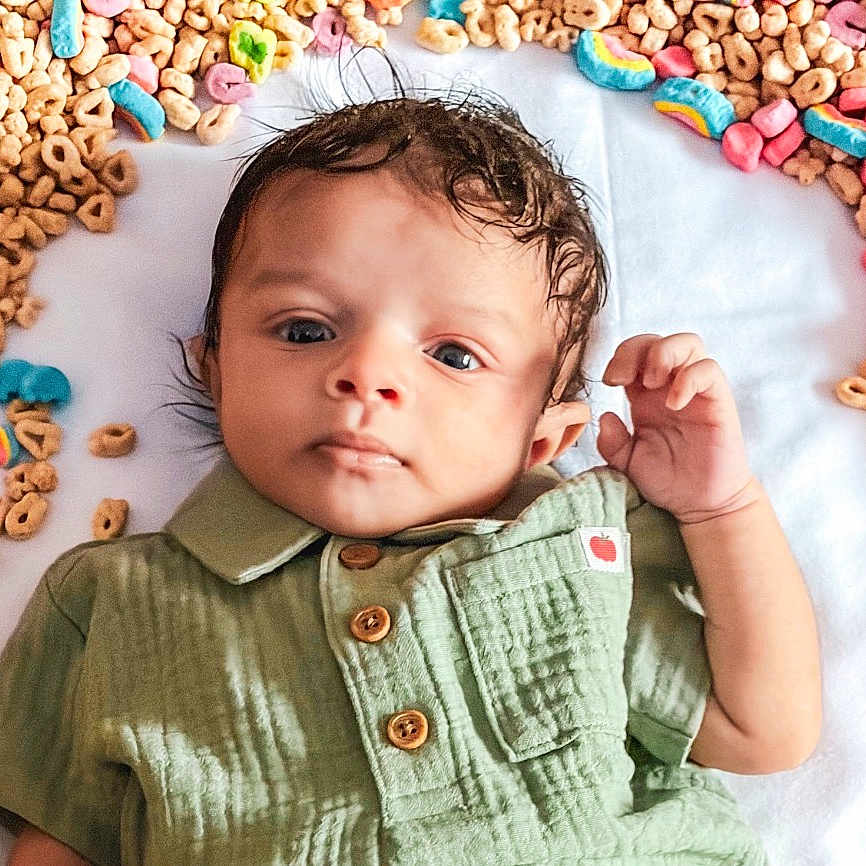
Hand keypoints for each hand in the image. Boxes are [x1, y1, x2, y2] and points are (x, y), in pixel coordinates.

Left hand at [597, 333, 759, 523]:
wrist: (700, 504)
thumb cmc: (666, 479)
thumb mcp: (627, 463)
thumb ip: (612, 442)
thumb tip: (604, 416)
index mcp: (644, 395)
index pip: (633, 354)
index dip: (619, 358)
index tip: (608, 382)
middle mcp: (670, 386)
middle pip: (657, 340)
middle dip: (634, 350)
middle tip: (621, 379)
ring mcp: (696, 391)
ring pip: (688, 343)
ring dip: (663, 354)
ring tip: (650, 384)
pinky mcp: (718, 401)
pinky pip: (708, 370)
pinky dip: (688, 378)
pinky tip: (674, 404)